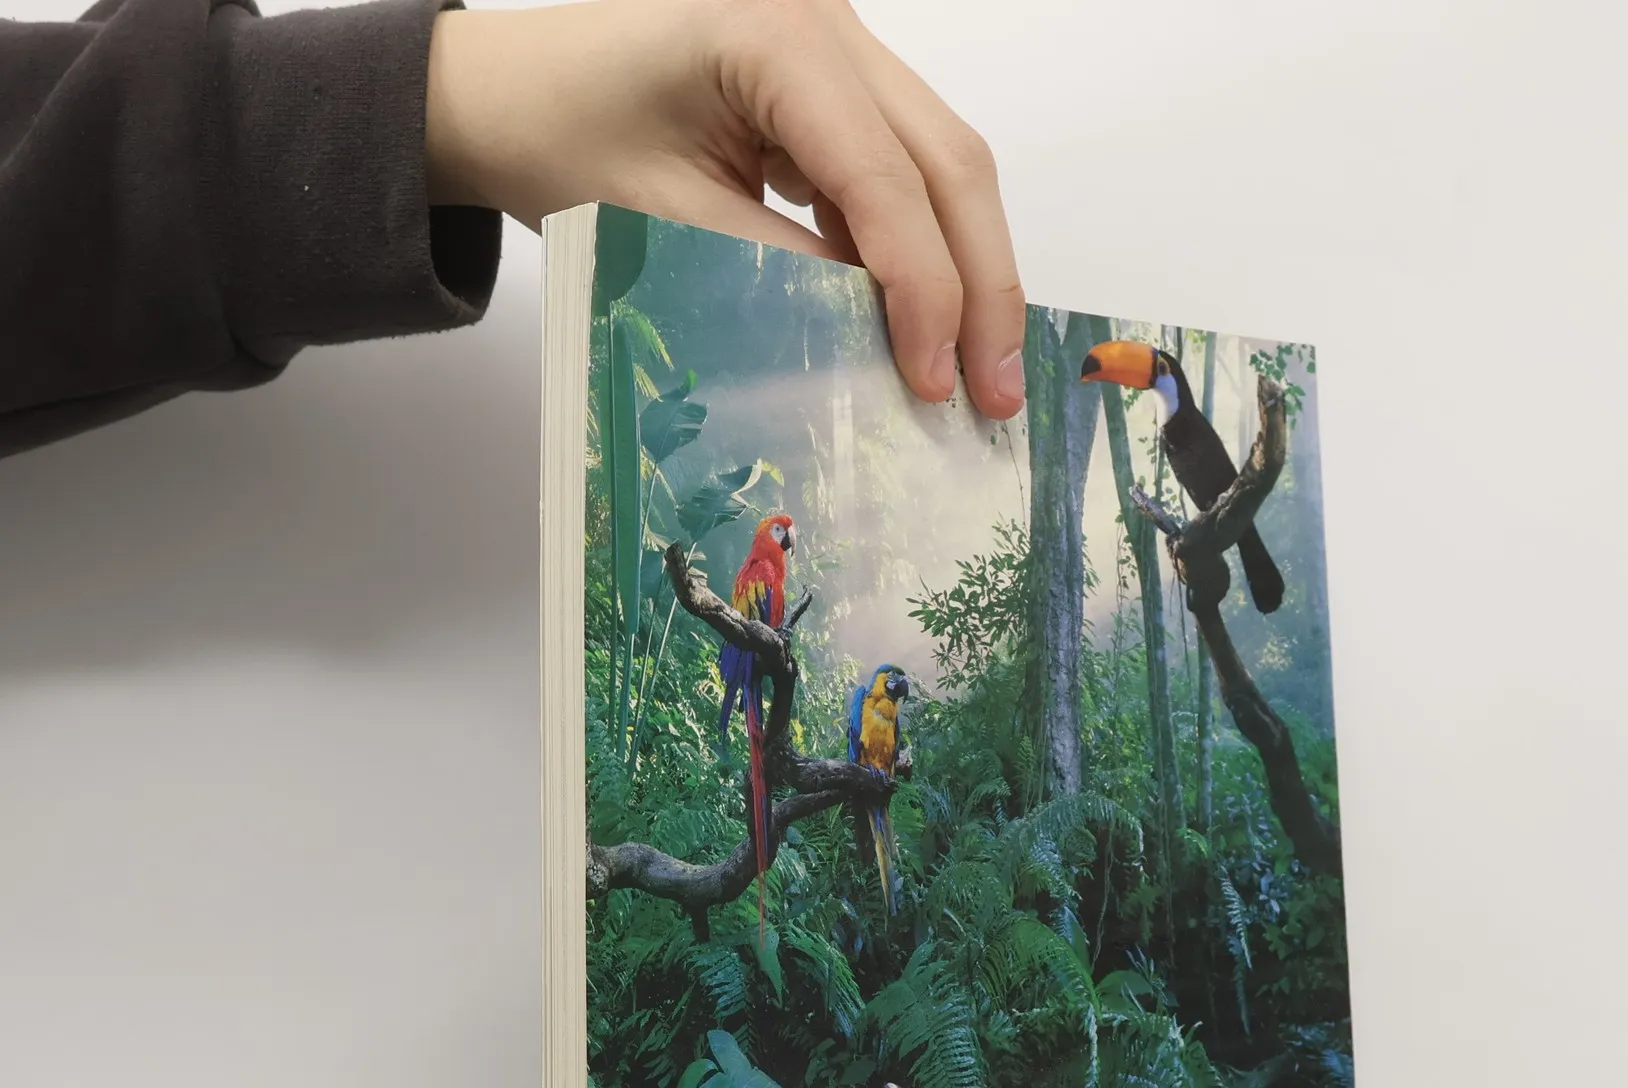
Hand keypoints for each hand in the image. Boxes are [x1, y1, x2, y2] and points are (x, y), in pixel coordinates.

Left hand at [425, 0, 1026, 418]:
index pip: (885, 179)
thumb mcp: (670, 226)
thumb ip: (783, 280)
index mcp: (773, 33)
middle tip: (997, 391)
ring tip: (978, 374)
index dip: (924, 291)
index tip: (934, 385)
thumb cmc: (562, 142)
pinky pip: (908, 171)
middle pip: (952, 161)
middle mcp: (827, 21)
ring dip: (968, 272)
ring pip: (946, 165)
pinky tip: (924, 328)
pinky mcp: (837, 85)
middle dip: (983, 285)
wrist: (509, 93)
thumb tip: (887, 351)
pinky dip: (923, 252)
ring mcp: (840, 47)